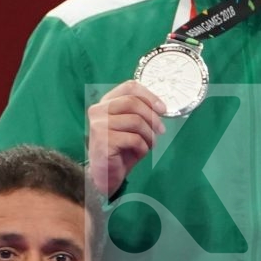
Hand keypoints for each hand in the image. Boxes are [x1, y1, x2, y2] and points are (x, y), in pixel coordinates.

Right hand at [88, 80, 167, 197]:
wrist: (106, 174)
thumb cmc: (121, 149)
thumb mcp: (131, 127)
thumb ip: (139, 113)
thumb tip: (161, 107)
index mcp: (106, 102)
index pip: (129, 87)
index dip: (149, 96)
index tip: (163, 109)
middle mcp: (98, 110)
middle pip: (133, 102)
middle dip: (152, 116)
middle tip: (161, 130)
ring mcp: (98, 125)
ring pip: (135, 121)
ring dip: (149, 134)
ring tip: (150, 144)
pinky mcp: (103, 140)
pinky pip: (133, 139)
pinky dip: (143, 147)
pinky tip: (139, 152)